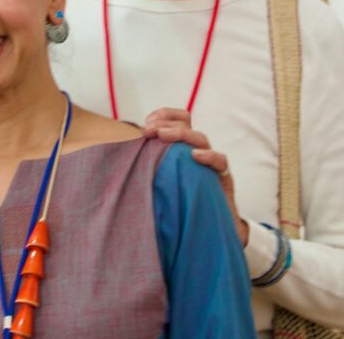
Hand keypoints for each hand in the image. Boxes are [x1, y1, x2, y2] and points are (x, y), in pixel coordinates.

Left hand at [143, 107, 248, 245]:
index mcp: (183, 148)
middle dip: (165, 123)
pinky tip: (194, 156)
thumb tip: (120, 160)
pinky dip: (209, 156)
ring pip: (201, 139)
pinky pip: (221, 161)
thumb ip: (149, 169)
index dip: (164, 115)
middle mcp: (198, 151)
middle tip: (148, 130)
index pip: (179, 119)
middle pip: (186, 125)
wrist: (209, 228)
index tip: (146, 123)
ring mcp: (211, 164)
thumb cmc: (180, 204)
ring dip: (180, 134)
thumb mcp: (162, 182)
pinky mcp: (224, 180)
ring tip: (162, 136)